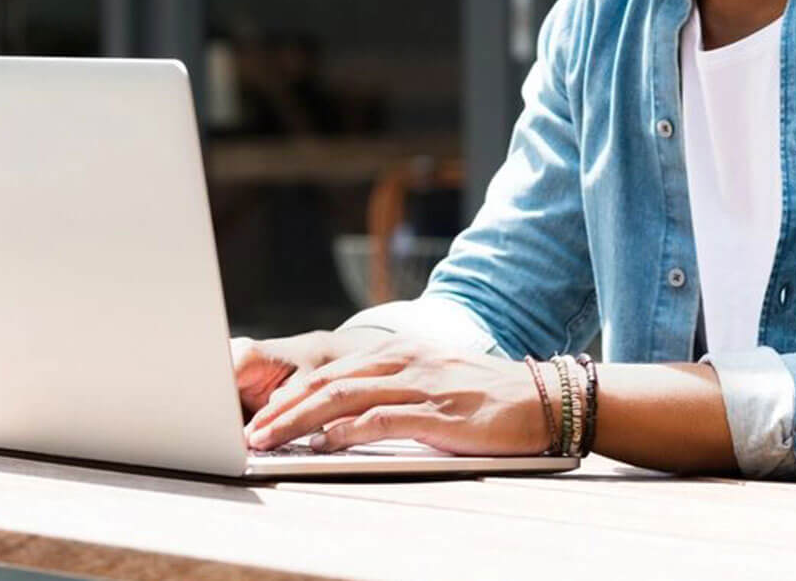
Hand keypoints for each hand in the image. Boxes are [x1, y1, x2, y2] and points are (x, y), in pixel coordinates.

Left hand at [241, 337, 551, 454]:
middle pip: (327, 380)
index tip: (261, 414)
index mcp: (401, 352)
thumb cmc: (487, 399)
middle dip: (283, 407)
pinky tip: (322, 444)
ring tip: (270, 439)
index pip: (331, 369)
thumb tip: (339, 424)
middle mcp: (405, 361)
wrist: (544, 399)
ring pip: (343, 397)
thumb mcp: (432, 385)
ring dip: (299, 420)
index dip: (290, 392)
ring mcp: (421, 385)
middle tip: (251, 430)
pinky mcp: (438, 413)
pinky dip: (345, 431)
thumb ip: (390, 395)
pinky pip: (380, 419)